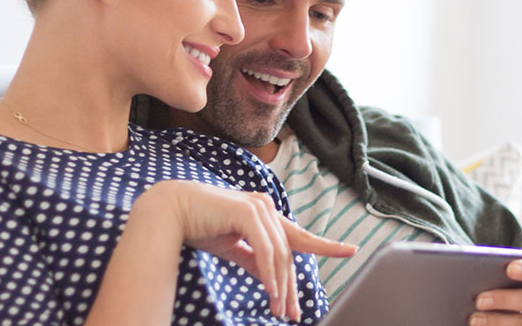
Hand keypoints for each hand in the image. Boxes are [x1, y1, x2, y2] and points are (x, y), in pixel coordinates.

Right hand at [135, 181, 357, 322]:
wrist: (171, 212)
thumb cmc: (201, 226)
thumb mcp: (234, 248)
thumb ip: (255, 260)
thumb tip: (272, 280)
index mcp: (265, 215)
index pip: (300, 235)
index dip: (326, 244)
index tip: (350, 251)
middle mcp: (266, 208)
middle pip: (289, 253)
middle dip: (291, 287)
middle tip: (292, 313)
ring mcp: (259, 208)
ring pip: (279, 254)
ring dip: (280, 286)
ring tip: (279, 309)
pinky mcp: (247, 212)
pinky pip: (265, 249)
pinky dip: (269, 272)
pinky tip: (271, 291)